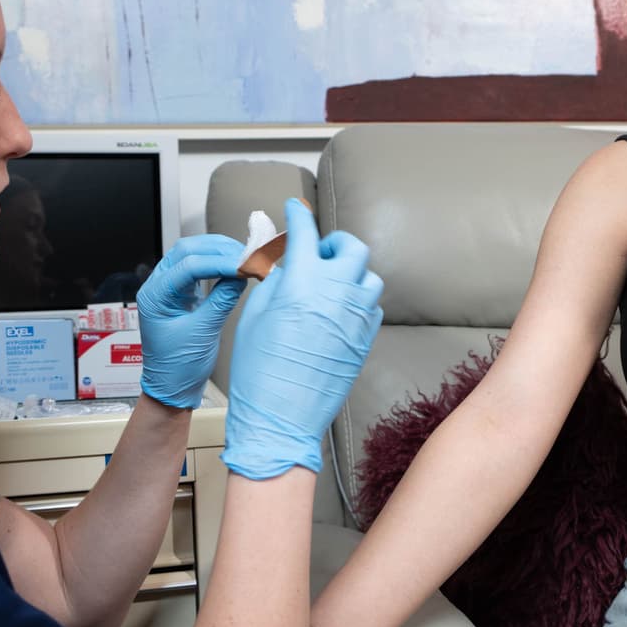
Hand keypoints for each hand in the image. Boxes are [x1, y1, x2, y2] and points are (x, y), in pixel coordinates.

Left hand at [136, 234, 247, 408]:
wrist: (172, 388)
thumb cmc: (177, 368)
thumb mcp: (203, 333)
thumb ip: (222, 300)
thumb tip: (240, 274)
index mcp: (154, 296)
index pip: (188, 265)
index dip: (219, 261)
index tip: (244, 264)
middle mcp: (158, 287)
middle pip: (187, 250)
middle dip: (219, 249)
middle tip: (247, 255)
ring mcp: (169, 288)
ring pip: (193, 254)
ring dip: (219, 253)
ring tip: (244, 259)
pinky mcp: (182, 293)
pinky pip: (199, 268)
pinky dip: (217, 264)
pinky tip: (234, 268)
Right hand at [223, 199, 382, 478]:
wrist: (280, 417)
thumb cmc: (259, 370)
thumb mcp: (255, 315)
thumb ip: (275, 280)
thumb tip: (287, 263)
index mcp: (302, 282)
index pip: (306, 233)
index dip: (299, 216)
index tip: (296, 209)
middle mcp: (336, 293)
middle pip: (351, 248)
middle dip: (335, 244)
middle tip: (318, 253)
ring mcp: (356, 316)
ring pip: (368, 278)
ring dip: (350, 273)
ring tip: (329, 285)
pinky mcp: (365, 339)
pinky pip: (371, 307)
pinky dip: (357, 301)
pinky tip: (338, 312)